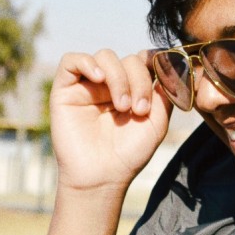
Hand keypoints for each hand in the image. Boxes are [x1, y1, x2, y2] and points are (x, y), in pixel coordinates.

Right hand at [49, 48, 171, 192]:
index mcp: (132, 87)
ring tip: (122, 106)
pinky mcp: (64, 90)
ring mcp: (87, 84)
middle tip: (140, 109)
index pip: (144, 59)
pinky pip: (71, 60)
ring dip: (119, 77)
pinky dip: (87, 63)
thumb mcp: (157, 122)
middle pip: (128, 59)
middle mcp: (110, 83)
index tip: (164, 75)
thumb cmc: (129, 153)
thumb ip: (165, 92)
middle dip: (139, 80)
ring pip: (105, 56)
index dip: (154, 61)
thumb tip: (169, 65)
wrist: (102, 177)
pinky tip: (99, 79)